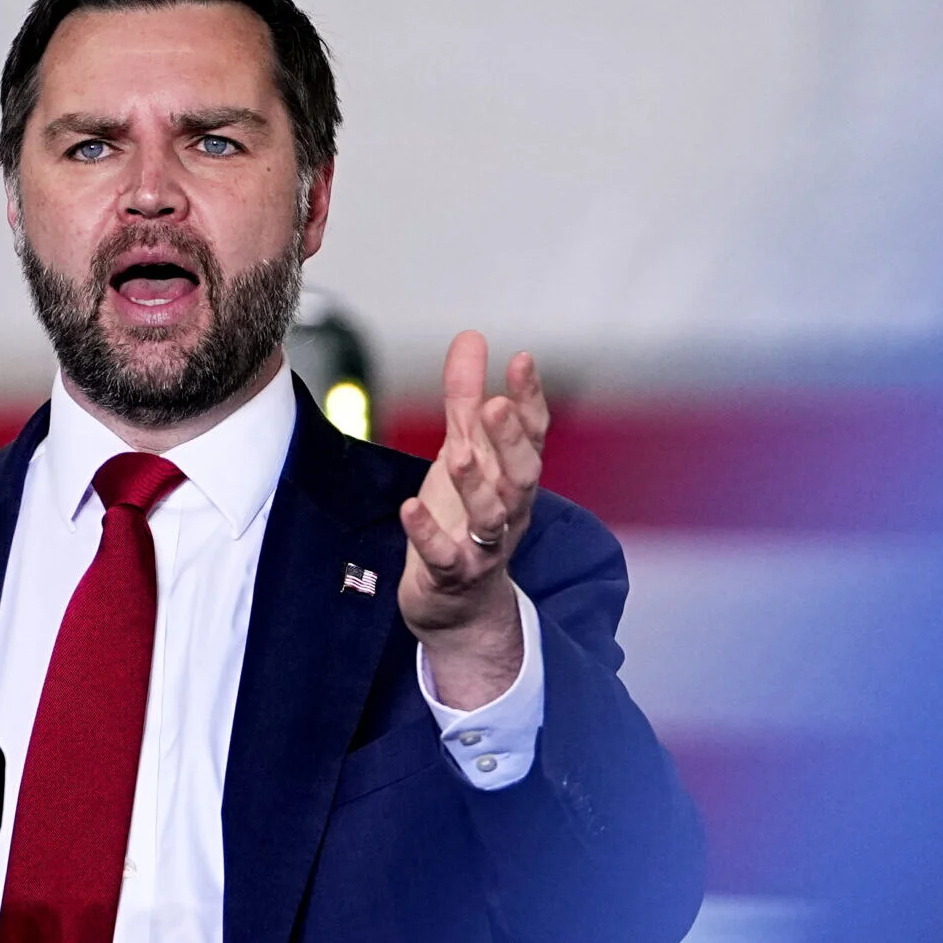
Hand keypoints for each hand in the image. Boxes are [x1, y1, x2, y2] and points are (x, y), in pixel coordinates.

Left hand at [398, 331, 548, 710]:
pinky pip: (445, 556)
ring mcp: (484, 544)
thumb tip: (471, 337)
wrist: (459, 605)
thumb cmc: (464, 520)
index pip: (531, 434)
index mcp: (512, 476)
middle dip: (510, 440)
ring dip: (476, 484)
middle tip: (495, 405)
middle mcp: (508, 509)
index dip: (530, 399)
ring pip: (492, 515)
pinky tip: (410, 508)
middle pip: (521, 473)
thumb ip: (464, 397)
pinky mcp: (454, 575)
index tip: (522, 361)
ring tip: (458, 454)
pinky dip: (429, 534)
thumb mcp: (463, 451)